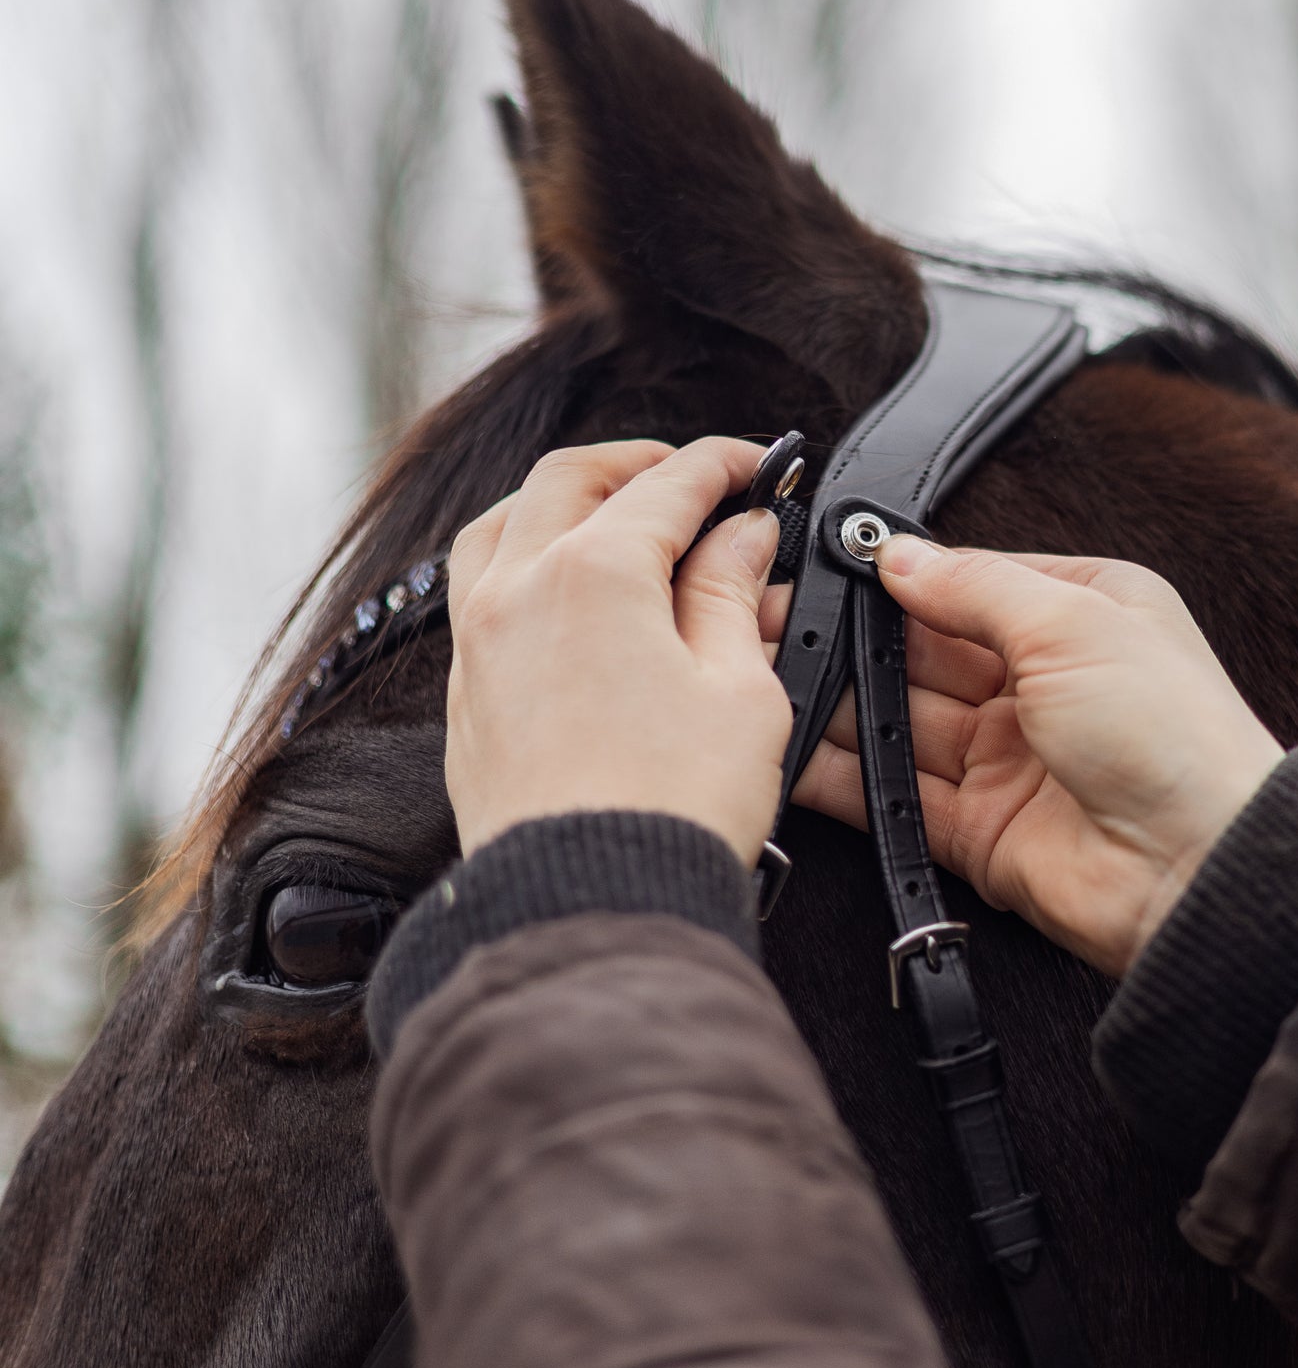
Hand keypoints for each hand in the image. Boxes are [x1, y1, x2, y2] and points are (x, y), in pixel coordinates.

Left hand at [446, 437, 789, 865]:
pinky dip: (521, 559)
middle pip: (570, 480)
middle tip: (694, 477)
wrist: (591, 902)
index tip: (760, 467)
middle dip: (638, 464)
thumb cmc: (673, 806)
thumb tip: (742, 536)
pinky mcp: (467, 696)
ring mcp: (479, 643)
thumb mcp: (739, 688)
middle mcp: (518, 590)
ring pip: (502, 524)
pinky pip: (477, 590)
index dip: (723, 466)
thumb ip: (732, 593)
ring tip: (613, 514)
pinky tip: (562, 588)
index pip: (667, 486)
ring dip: (561, 501)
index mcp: (593, 573)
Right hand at [774, 539, 1282, 975]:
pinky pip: (894, 795)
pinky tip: (789, 752)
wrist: (1201, 874)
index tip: (820, 564)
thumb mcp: (1074, 621)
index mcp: (1080, 614)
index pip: (967, 581)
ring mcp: (1006, 757)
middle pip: (921, 651)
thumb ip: (976, 585)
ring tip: (764, 679)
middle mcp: (1040, 683)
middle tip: (769, 621)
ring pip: (898, 721)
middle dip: (847, 638)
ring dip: (833, 703)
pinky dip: (841, 777)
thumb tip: (898, 554)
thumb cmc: (1173, 736)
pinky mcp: (978, 828)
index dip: (894, 576)